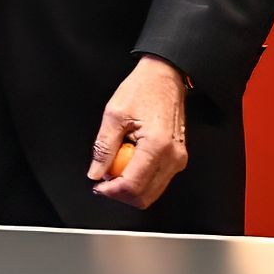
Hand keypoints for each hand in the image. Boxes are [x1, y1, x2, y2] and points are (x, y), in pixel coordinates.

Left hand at [87, 55, 188, 208]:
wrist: (164, 77)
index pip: (133, 185)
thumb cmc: (143, 89)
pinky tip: (129, 162)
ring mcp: (179, 160)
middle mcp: (173, 157)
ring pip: (152, 193)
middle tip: (104, 179)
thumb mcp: (114, 114)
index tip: (97, 185)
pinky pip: (158, 181)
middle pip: (144, 196)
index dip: (111, 191)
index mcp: (157, 145)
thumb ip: (103, 147)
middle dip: (121, 193)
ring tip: (116, 167)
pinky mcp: (178, 158)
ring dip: (131, 187)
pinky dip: (141, 179)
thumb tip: (95, 172)